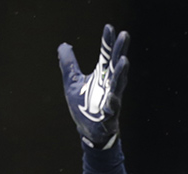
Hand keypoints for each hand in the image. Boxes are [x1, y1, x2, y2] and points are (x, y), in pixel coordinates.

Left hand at [59, 24, 129, 148]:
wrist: (88, 132)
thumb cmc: (83, 105)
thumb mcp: (71, 83)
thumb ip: (68, 64)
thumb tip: (63, 45)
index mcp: (102, 75)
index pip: (106, 55)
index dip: (107, 42)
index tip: (109, 27)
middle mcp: (109, 85)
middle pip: (116, 65)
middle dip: (120, 51)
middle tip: (124, 35)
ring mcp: (111, 100)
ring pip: (118, 85)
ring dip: (120, 73)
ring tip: (123, 60)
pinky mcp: (110, 116)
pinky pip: (112, 109)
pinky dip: (112, 103)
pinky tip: (112, 97)